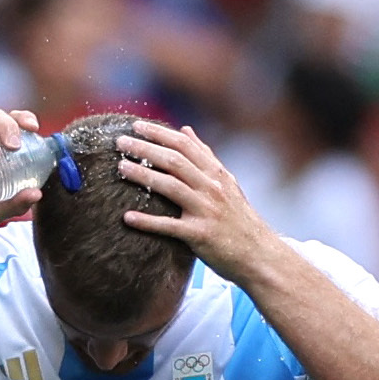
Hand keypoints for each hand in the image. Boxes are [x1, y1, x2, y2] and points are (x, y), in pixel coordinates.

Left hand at [114, 121, 278, 280]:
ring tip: (120, 167)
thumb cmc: (237, 219)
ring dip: (143, 175)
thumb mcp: (226, 183)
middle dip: (146, 148)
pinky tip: (127, 217)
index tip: (136, 125)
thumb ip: (204, 157)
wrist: (258, 254)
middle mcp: (212, 188)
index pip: (185, 146)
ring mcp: (206, 210)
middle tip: (120, 141)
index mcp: (216, 174)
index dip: (160, 134)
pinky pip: (169, 226)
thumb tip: (185, 129)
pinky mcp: (200, 235)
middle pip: (175, 161)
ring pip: (171, 186)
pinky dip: (148, 221)